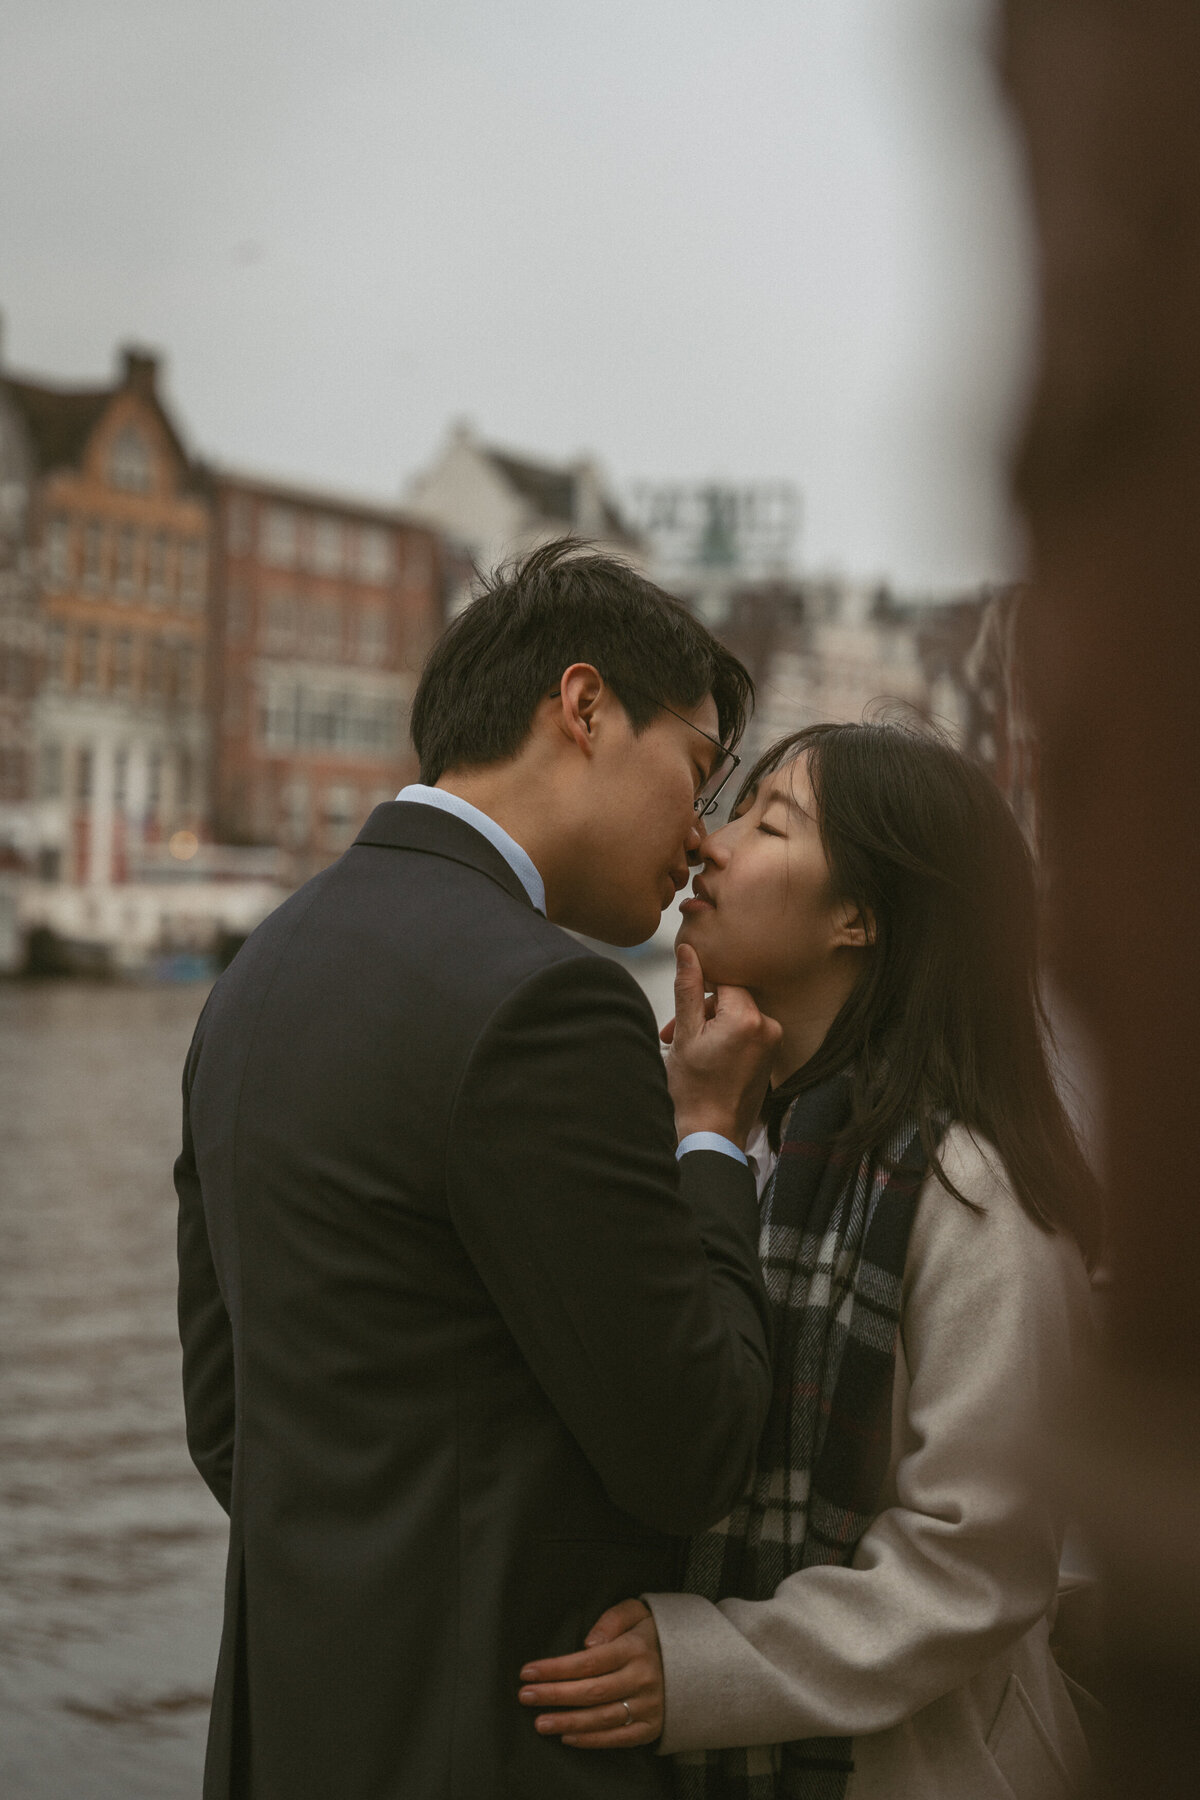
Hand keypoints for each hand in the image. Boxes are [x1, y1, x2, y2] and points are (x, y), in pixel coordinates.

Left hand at [518, 1598, 663, 1748]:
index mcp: (635, 1649)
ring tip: (539, 1723)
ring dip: (566, 1722)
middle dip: (553, 1695)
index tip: (528, 1672)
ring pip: (600, 1718)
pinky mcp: (651, 1727)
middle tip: (525, 1696)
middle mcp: (642, 1679)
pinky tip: (568, 1737)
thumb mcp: (638, 1612)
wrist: (700, 1663)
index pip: (588, 1662)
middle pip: (590, 1692)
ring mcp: (648, 1706)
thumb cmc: (656, 1634)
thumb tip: (587, 1643)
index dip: (555, 1668)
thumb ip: (612, 1619)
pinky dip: (591, 1740)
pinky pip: (618, 1738)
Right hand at [665, 943, 781, 1148]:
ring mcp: (773, 1043)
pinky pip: (746, 1033)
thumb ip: (689, 988)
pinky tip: (707, 1059)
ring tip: (689, 1050)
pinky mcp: (771, 1056)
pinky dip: (725, 1039)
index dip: (699, 993)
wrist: (712, 1134)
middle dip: (702, 1013)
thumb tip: (688, 950)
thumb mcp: (685, 1034)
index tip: (682, 1014)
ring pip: (736, 1016)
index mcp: (748, 1018)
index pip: (724, 982)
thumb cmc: (694, 1089)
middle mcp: (768, 1027)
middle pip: (730, 999)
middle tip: (675, 1034)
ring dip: (711, 1027)